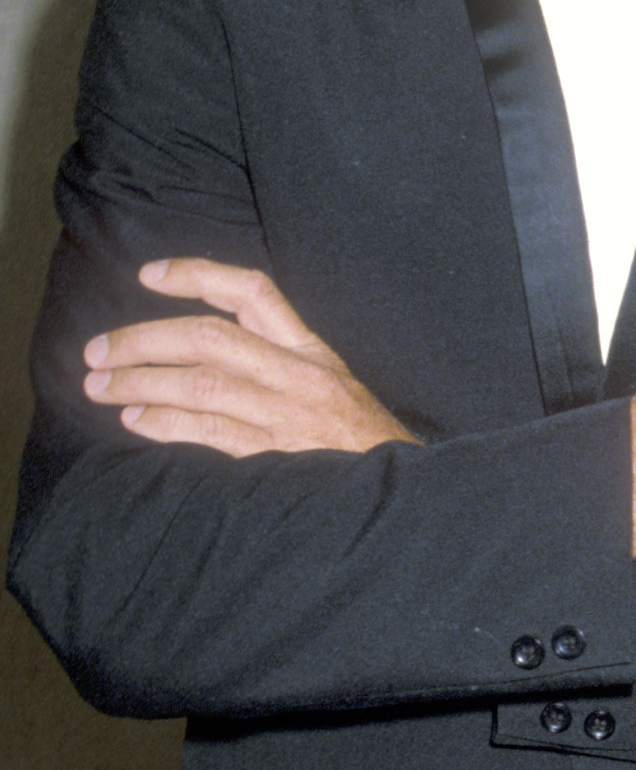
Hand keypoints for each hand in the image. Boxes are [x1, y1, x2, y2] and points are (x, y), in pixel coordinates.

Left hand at [82, 258, 414, 456]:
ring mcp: (288, 415)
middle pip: (209, 337)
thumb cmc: (363, 442)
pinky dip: (166, 423)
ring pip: (201, 383)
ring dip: (140, 383)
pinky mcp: (279, 456)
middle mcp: (298, 374)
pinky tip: (135, 421)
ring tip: (100, 387)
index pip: (251, 291)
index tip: (146, 276)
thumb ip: (281, 362)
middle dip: (143, 340)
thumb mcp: (332, 386)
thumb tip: (208, 350)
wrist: (405, 494)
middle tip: (97, 351)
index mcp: (310, 350)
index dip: (194, 275)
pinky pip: (211, 431)